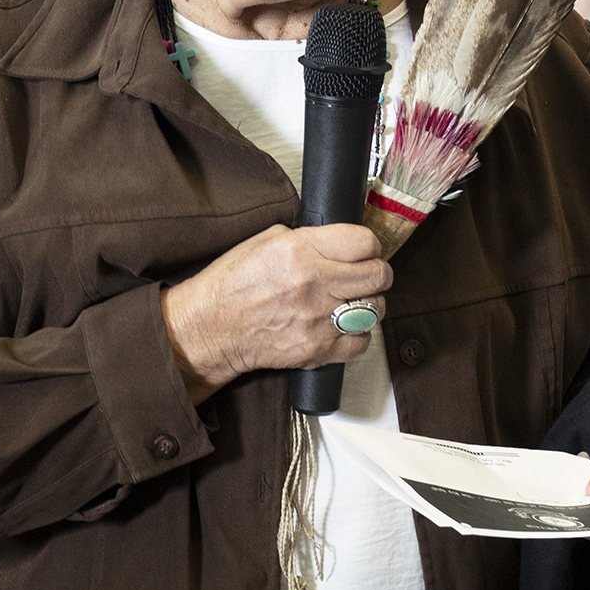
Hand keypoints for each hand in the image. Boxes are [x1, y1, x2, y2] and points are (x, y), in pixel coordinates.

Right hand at [161, 224, 392, 401]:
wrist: (211, 328)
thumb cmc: (231, 286)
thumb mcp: (264, 242)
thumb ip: (306, 239)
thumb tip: (335, 241)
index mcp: (300, 252)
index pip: (364, 242)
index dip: (370, 245)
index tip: (366, 250)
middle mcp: (314, 284)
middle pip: (378, 275)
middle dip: (378, 272)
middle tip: (369, 274)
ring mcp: (318, 320)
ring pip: (375, 309)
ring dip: (370, 303)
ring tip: (355, 300)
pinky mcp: (317, 350)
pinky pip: (361, 342)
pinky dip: (359, 334)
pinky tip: (345, 325)